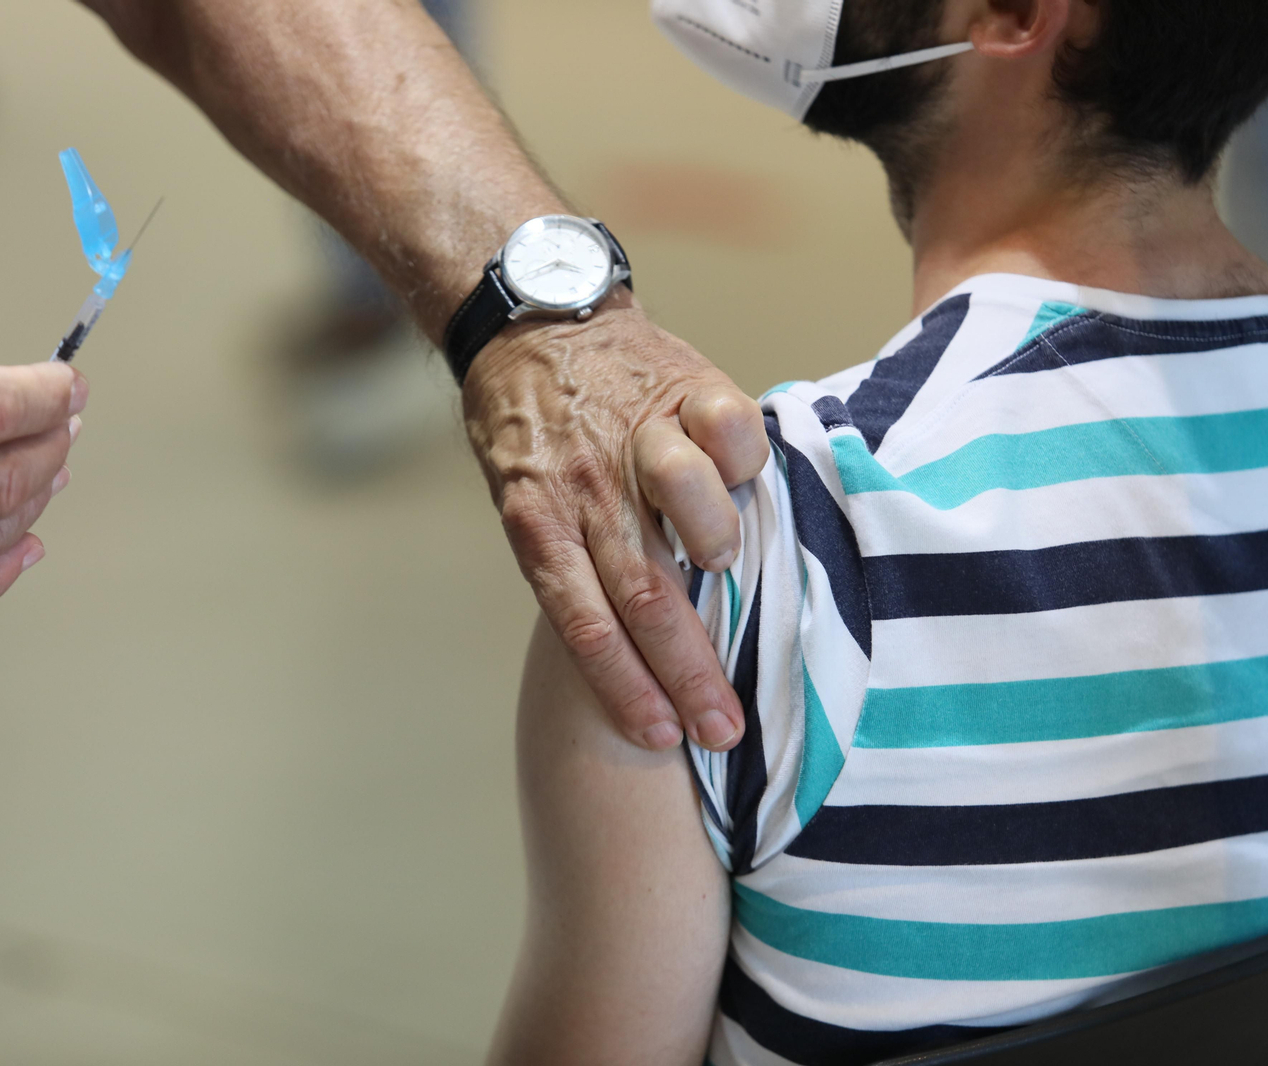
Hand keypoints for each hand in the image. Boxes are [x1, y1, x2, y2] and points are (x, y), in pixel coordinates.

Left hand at [462, 295, 768, 751]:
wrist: (531, 316)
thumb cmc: (534, 427)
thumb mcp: (524, 497)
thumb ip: (574, 559)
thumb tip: (632, 648)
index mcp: (539, 521)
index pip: (582, 622)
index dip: (624, 686)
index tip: (662, 739)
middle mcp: (584, 486)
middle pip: (642, 592)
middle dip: (688, 670)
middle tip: (724, 727)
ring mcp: (633, 434)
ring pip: (684, 504)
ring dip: (713, 544)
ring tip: (723, 561)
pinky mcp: (679, 386)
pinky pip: (727, 428)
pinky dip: (740, 460)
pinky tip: (743, 479)